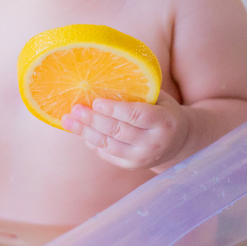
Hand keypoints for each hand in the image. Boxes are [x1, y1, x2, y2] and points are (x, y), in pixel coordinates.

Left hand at [60, 91, 189, 169]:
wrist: (178, 142)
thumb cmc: (163, 112)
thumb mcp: (159, 100)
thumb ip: (138, 92)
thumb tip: (104, 79)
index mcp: (164, 122)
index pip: (136, 115)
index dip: (114, 109)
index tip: (96, 101)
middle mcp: (153, 143)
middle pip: (118, 131)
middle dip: (93, 119)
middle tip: (75, 108)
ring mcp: (142, 158)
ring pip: (109, 145)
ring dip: (85, 132)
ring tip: (68, 120)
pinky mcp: (131, 166)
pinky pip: (106, 154)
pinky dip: (91, 142)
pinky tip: (80, 131)